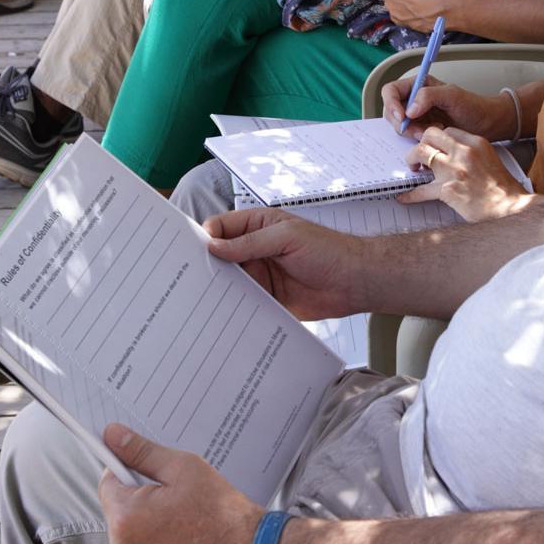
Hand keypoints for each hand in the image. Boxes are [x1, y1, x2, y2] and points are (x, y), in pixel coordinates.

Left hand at [99, 423, 259, 543]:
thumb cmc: (221, 514)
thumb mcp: (184, 469)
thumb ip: (142, 452)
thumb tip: (112, 434)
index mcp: (125, 518)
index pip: (108, 484)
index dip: (130, 474)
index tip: (151, 478)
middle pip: (119, 517)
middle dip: (141, 507)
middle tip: (178, 504)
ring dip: (146, 536)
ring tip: (184, 531)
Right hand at [204, 208, 366, 317]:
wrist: (354, 282)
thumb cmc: (327, 250)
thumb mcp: (286, 238)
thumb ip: (249, 243)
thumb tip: (213, 246)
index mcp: (258, 226)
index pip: (222, 227)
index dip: (205, 237)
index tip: (191, 251)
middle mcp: (255, 250)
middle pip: (221, 256)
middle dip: (207, 265)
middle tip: (189, 279)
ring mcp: (260, 275)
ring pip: (230, 282)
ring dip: (218, 289)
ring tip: (199, 301)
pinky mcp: (267, 299)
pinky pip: (244, 303)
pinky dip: (233, 309)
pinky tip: (221, 317)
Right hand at [383, 73, 511, 141]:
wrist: (486, 123)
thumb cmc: (473, 105)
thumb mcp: (452, 96)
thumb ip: (428, 96)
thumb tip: (409, 110)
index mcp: (418, 85)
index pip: (391, 91)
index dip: (391, 104)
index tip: (403, 118)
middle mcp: (414, 99)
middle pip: (391, 111)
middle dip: (403, 123)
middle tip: (420, 130)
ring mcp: (417, 115)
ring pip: (400, 126)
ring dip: (412, 132)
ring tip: (435, 130)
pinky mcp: (422, 129)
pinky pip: (410, 136)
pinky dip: (419, 138)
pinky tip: (436, 134)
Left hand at [399, 126, 529, 221]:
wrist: (510, 210)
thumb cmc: (503, 189)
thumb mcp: (491, 159)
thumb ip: (472, 153)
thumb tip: (453, 155)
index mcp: (476, 143)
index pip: (448, 131)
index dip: (437, 138)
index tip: (434, 145)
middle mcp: (463, 152)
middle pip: (430, 135)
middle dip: (421, 143)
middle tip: (419, 155)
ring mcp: (454, 170)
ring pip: (420, 153)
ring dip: (411, 160)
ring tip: (412, 169)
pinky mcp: (447, 190)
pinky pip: (421, 190)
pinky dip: (410, 194)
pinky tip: (404, 197)